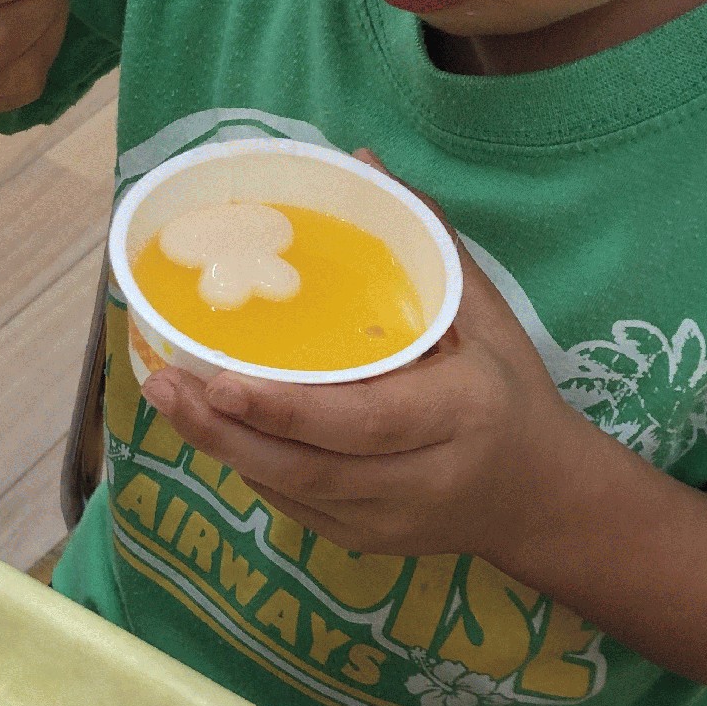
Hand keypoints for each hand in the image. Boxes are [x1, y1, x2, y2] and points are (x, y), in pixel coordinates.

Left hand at [141, 179, 594, 565]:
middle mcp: (422, 477)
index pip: (364, 422)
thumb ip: (427, 241)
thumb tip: (363, 163)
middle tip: (164, 383)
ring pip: (293, 492)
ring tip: (166, 398)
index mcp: (459, 413)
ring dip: (224, 449)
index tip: (223, 379)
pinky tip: (212, 429)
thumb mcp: (488, 314)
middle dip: (228, 430)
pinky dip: (251, 467)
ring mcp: (389, 520)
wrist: (542, 497)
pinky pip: (295, 507)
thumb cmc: (511, 390)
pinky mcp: (365, 542)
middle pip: (311, 466)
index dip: (288, 409)